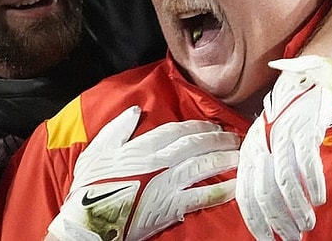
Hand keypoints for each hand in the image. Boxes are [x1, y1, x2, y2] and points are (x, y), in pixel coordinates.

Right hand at [47, 106, 239, 240]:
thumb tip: (135, 110)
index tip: (213, 126)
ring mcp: (168, 183)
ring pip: (204, 165)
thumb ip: (117, 128)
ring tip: (241, 155)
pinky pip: (203, 196)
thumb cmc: (90, 185)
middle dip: (218, 139)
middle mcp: (161, 161)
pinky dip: (221, 190)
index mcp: (143, 146)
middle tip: (234, 137)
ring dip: (225, 159)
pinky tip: (236, 185)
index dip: (198, 126)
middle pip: (196, 144)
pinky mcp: (172, 206)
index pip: (178, 130)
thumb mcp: (97, 149)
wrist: (90, 220)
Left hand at [236, 55, 331, 240]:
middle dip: (277, 221)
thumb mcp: (270, 144)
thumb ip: (267, 172)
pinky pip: (306, 163)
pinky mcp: (304, 130)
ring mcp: (282, 137)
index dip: (255, 221)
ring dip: (296, 208)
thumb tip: (273, 210)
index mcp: (249, 152)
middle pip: (263, 192)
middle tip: (291, 239)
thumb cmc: (289, 119)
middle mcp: (261, 145)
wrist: (306, 81)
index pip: (245, 194)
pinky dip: (313, 184)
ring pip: (283, 181)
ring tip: (307, 224)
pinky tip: (318, 199)